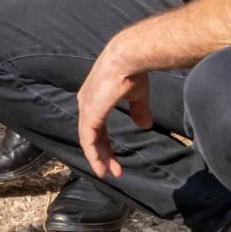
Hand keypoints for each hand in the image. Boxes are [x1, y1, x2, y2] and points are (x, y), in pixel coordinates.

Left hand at [75, 44, 152, 180]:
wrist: (128, 57)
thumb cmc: (132, 71)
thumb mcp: (136, 95)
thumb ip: (138, 111)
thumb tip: (144, 125)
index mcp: (94, 99)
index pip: (95, 127)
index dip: (104, 144)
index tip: (114, 160)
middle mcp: (86, 103)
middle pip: (91, 135)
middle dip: (102, 155)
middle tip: (113, 171)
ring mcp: (86, 108)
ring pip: (88, 140)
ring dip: (99, 158)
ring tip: (109, 173)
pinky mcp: (90, 112)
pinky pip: (88, 139)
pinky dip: (94, 154)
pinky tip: (102, 166)